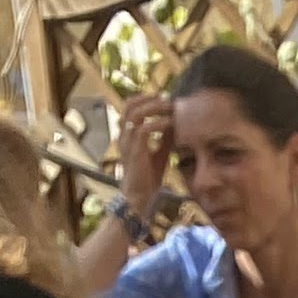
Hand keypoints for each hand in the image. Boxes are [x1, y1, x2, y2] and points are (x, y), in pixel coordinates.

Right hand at [115, 93, 175, 212]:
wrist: (140, 198)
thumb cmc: (149, 178)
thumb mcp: (159, 154)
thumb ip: (164, 138)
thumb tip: (174, 124)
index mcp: (127, 135)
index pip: (129, 108)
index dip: (143, 99)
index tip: (161, 98)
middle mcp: (124, 136)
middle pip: (128, 105)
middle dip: (147, 98)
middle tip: (165, 98)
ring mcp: (127, 143)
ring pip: (135, 114)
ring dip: (153, 108)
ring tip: (168, 108)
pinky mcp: (135, 151)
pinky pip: (143, 129)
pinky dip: (157, 124)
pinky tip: (169, 124)